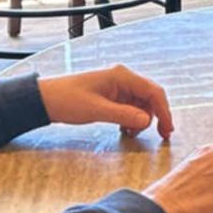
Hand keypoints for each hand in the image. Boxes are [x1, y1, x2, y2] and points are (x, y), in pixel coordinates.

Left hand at [37, 64, 174, 137]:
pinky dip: (131, 119)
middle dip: (156, 116)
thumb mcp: (96, 110)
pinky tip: (125, 130)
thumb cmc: (67, 100)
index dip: (164, 111)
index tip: (167, 130)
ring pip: (141, 104)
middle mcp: (122, 79)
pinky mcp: (111, 97)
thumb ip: (124, 115)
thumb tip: (147, 121)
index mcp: (121, 76)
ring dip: (142, 120)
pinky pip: (130, 108)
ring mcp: (117, 88)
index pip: (153, 92)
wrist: (45, 100)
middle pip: (150, 97)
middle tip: (161, 136)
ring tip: (132, 134)